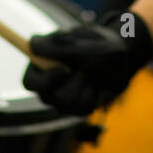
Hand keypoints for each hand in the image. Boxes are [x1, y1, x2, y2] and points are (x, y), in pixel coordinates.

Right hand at [22, 10, 152, 114]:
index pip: (29, 82)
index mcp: (44, 65)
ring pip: (68, 104)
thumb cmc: (99, 45)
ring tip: (95, 73)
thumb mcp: (80, 43)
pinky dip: (97, 95)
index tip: (62, 70)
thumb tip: (32, 44)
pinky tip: (102, 84)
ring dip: (86, 86)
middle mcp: (51, 84)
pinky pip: (84, 109)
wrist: (124, 57)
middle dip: (71, 84)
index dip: (43, 81)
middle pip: (48, 98)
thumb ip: (56, 47)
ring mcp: (65, 98)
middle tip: (86, 71)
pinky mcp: (80, 107)